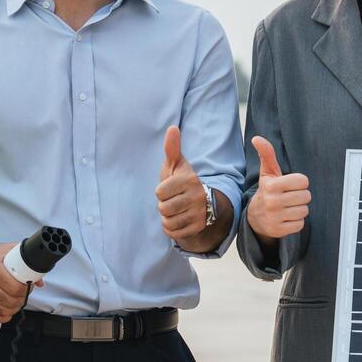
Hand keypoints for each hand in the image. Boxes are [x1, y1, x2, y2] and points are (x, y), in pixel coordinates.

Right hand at [0, 242, 34, 324]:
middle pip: (10, 301)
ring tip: (16, 303)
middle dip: (21, 300)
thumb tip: (38, 280)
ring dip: (13, 309)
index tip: (28, 288)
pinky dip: (1, 317)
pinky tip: (6, 312)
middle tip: (23, 296)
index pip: (15, 287)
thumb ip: (24, 260)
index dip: (26, 290)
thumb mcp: (6, 251)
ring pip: (2, 311)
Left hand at [156, 125, 209, 242]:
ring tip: (176, 210)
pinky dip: (172, 229)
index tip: (170, 188)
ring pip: (168, 222)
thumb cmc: (182, 181)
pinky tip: (179, 219)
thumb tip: (172, 128)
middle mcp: (197, 197)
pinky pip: (174, 233)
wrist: (202, 201)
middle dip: (164, 205)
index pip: (159, 192)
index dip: (161, 191)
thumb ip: (172, 148)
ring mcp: (199, 213)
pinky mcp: (199, 227)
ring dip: (167, 218)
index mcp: (189, 180)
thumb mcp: (176, 164)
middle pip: (163, 208)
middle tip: (173, 200)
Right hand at [245, 136, 310, 241]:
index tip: (290, 185)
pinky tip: (286, 218)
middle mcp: (272, 202)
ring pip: (304, 211)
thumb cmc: (267, 191)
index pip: (303, 181)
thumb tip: (257, 138)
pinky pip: (300, 224)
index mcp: (271, 186)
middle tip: (289, 197)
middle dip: (300, 196)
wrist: (255, 217)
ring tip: (287, 207)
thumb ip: (266, 154)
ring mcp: (275, 218)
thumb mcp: (267, 173)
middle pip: (306, 196)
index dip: (299, 183)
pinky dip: (296, 222)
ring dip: (298, 209)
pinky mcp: (278, 231)